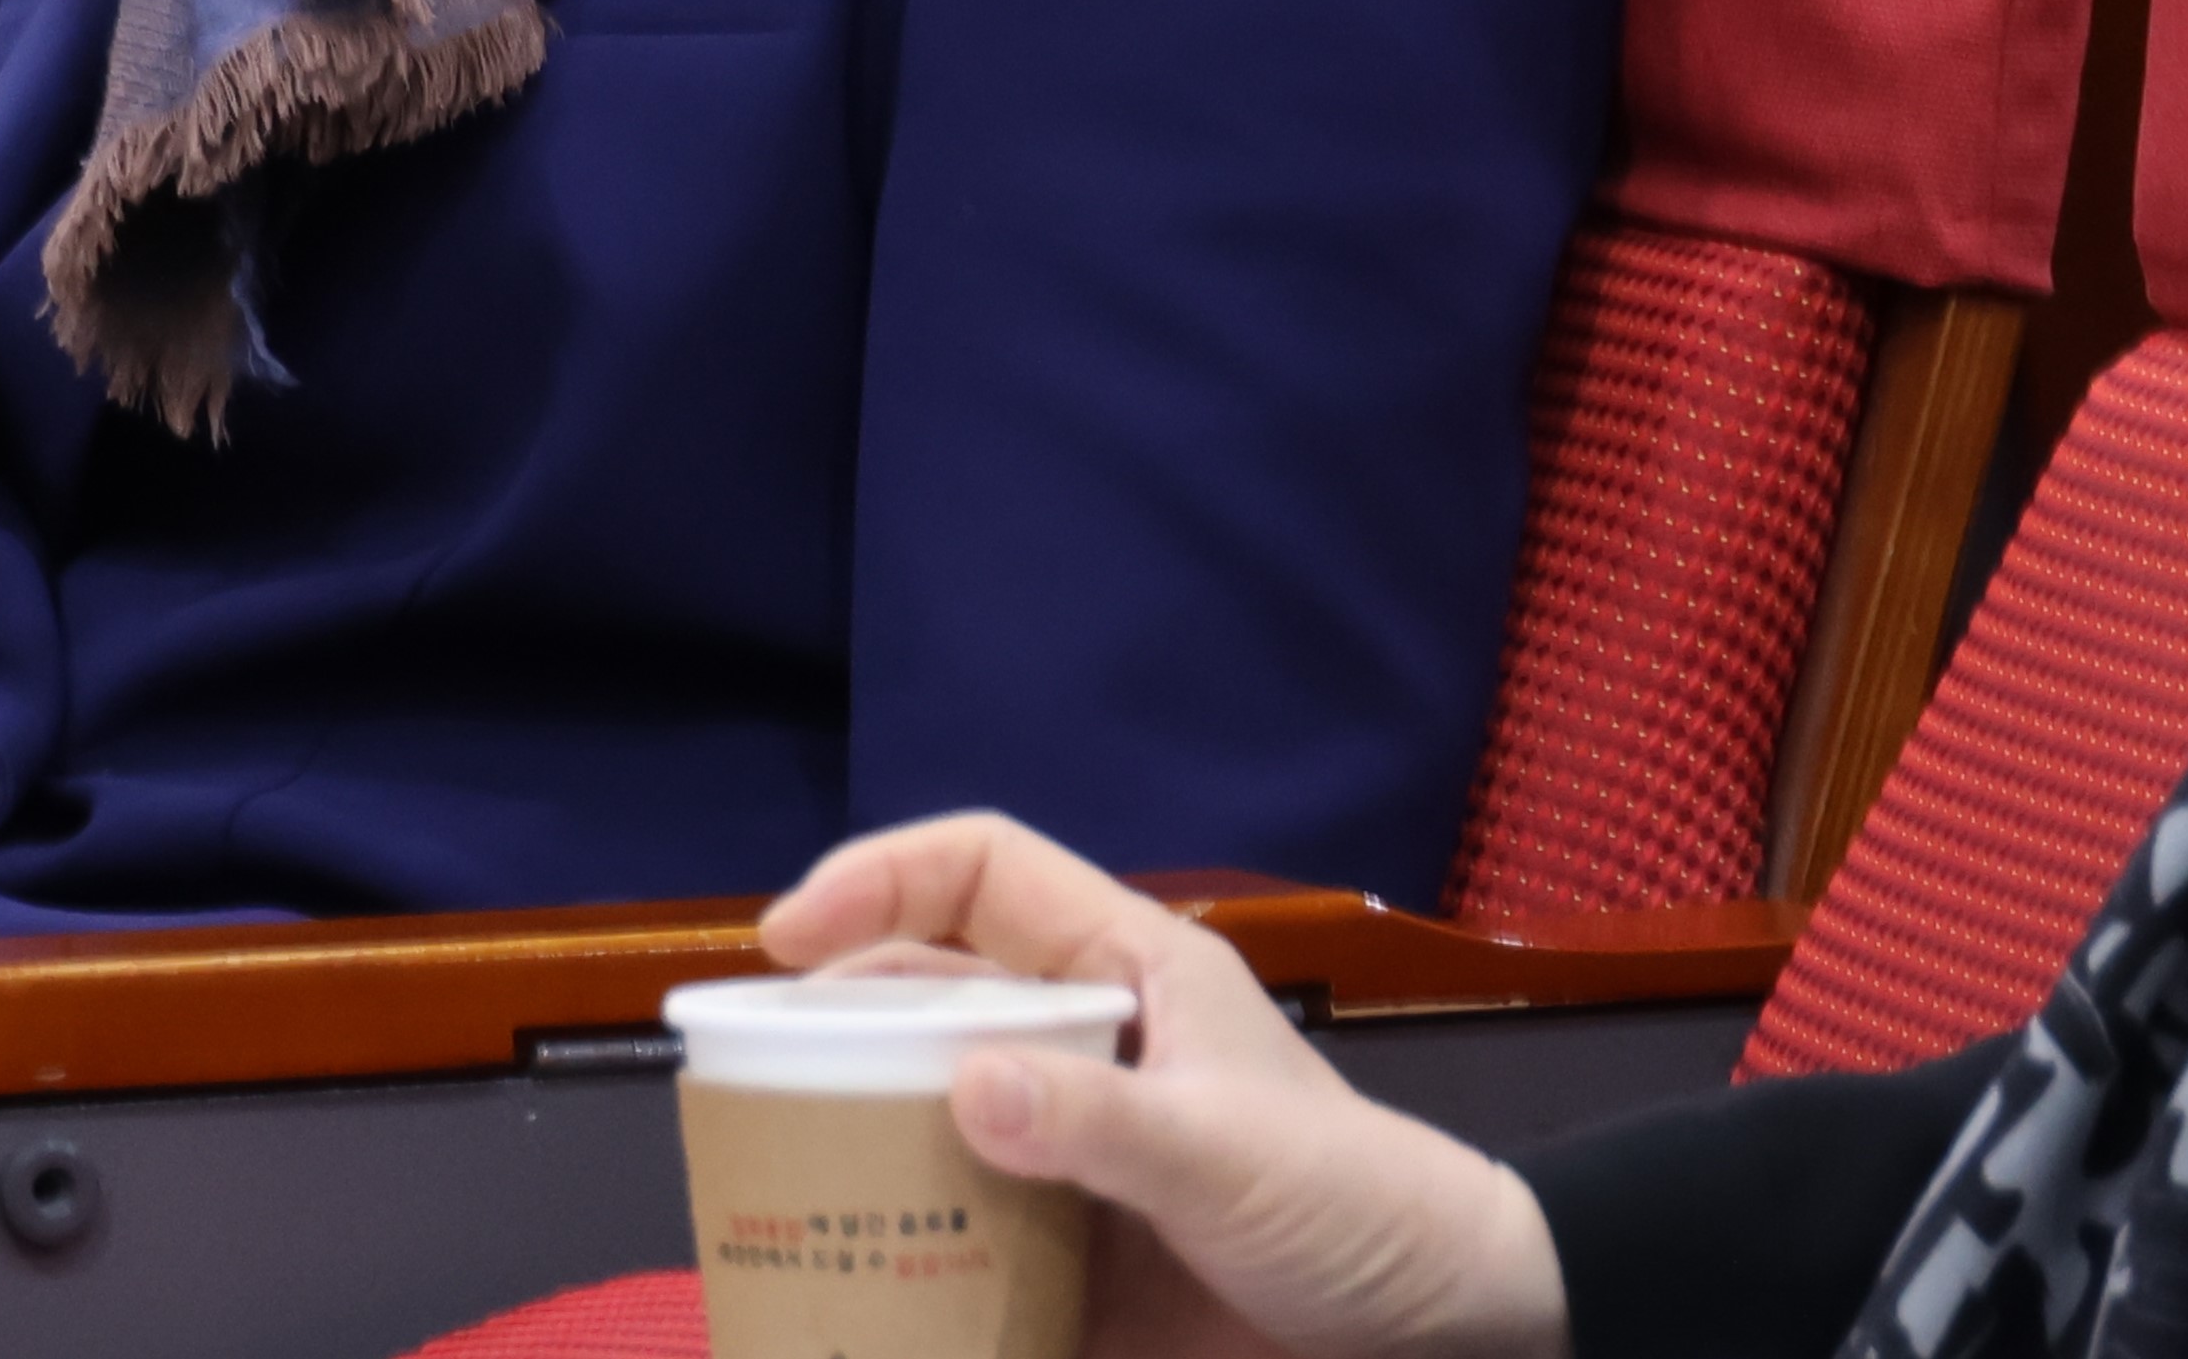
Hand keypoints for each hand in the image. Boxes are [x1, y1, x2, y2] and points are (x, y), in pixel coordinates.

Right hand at [757, 816, 1564, 1358]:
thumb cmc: (1354, 1207)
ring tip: (775, 1189)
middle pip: (934, 996)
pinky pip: (964, 1233)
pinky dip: (906, 1254)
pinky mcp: (1073, 1252)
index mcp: (1131, 973)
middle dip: (838, 1024)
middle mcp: (1089, 1045)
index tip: (784, 938)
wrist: (1439, 1334)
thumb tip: (963, 1086)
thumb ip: (1100, 1124)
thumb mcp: (1230, 1156)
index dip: (879, 878)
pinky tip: (856, 1286)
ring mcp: (1076, 1151)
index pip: (984, 874)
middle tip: (748, 1082)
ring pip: (934, 1116)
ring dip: (859, 1143)